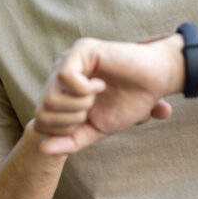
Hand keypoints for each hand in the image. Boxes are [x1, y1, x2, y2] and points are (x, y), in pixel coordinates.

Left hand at [35, 35, 181, 154]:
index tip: (88, 118)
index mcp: (62, 92)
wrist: (156, 83)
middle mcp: (60, 74)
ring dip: (79, 104)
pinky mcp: (81, 49)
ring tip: (97, 94)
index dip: (64, 129)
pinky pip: (64, 77)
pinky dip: (84, 89)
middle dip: (71, 119)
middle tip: (93, 107)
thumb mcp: (97, 129)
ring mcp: (69, 60)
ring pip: (51, 96)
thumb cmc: (129, 103)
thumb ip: (71, 140)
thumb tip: (42, 149)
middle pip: (43, 110)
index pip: (41, 121)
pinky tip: (100, 84)